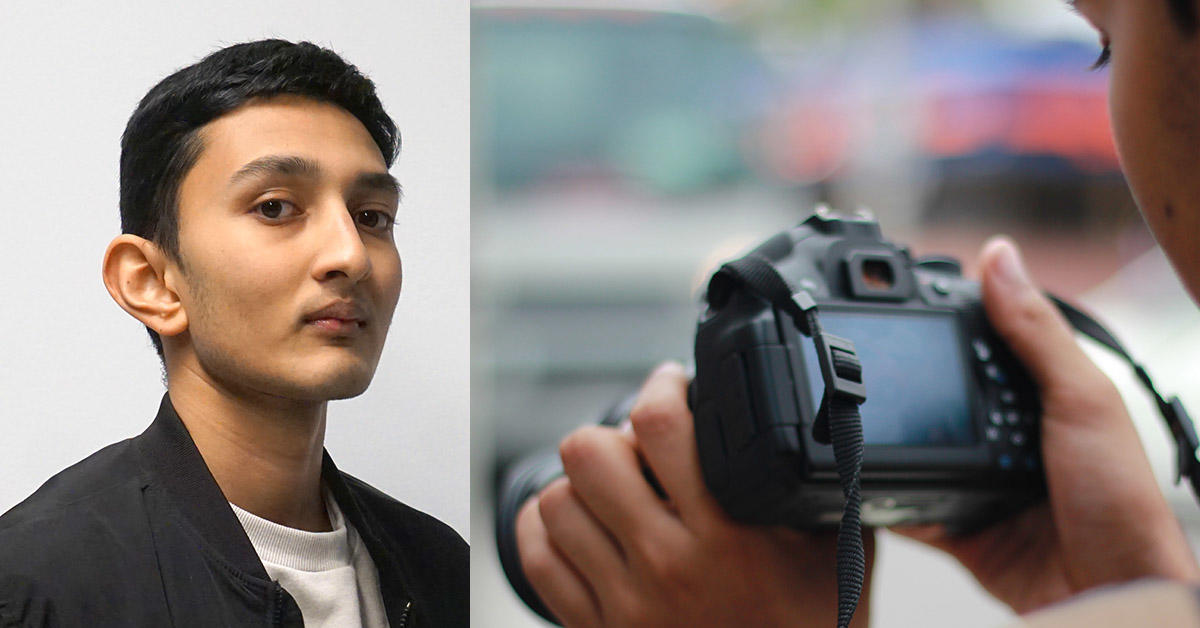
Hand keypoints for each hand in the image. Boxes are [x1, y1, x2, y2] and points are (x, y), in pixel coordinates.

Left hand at [515, 362, 874, 626]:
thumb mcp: (839, 553)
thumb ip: (825, 488)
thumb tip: (825, 423)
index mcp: (728, 536)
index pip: (660, 426)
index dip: (662, 387)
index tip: (672, 385)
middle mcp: (667, 565)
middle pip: (589, 455)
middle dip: (613, 435)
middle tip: (636, 444)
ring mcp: (626, 602)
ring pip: (556, 503)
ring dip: (582, 486)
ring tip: (612, 489)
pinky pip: (539, 562)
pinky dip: (547, 530)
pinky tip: (578, 521)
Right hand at [894, 237, 1199, 612]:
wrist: (1109, 592)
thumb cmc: (1120, 500)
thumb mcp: (1081, 399)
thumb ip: (1036, 332)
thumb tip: (1000, 256)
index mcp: (1044, 394)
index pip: (987, 341)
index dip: (949, 319)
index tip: (901, 298)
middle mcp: (1011, 433)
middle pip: (945, 393)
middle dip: (910, 380)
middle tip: (864, 358)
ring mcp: (983, 480)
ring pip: (921, 446)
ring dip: (894, 435)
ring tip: (859, 411)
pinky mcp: (960, 525)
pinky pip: (909, 502)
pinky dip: (886, 494)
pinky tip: (862, 477)